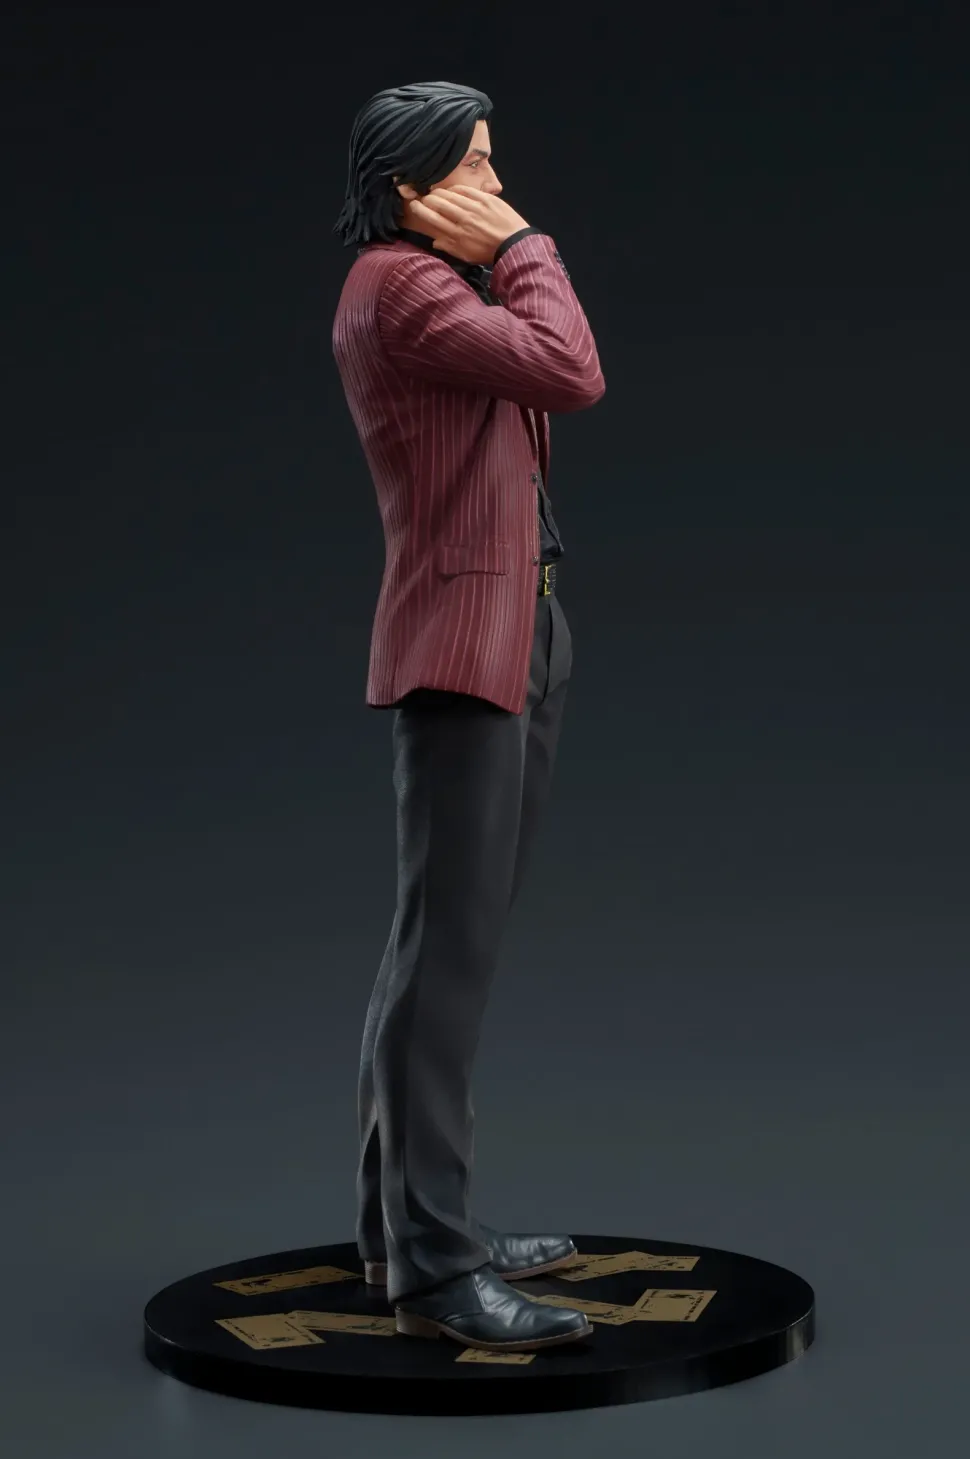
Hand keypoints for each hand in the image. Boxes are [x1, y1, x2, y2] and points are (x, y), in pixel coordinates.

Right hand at [407, 184, 529, 266]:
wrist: (514, 244)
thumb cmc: (488, 252)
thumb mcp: (466, 256)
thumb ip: (449, 247)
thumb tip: (434, 241)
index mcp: (457, 235)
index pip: (432, 218)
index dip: (420, 210)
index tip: (414, 205)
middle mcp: (463, 219)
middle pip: (438, 204)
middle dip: (427, 199)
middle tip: (424, 198)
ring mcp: (474, 207)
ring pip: (450, 195)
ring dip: (439, 193)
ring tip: (435, 194)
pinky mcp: (485, 199)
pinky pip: (465, 190)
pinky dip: (455, 189)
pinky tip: (452, 190)